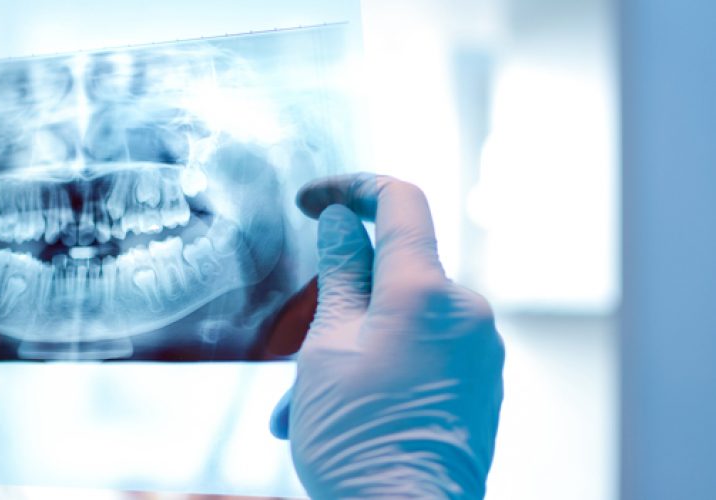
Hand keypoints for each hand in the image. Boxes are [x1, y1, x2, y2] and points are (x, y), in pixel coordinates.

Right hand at [270, 174, 503, 498]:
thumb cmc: (358, 440)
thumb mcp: (326, 348)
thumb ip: (339, 277)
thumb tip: (341, 223)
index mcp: (426, 292)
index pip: (398, 200)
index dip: (349, 187)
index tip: (311, 201)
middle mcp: (466, 312)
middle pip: (393, 272)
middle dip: (336, 299)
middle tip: (291, 349)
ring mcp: (478, 352)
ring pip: (399, 321)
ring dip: (348, 346)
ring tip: (303, 406)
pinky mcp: (479, 385)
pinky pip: (421, 353)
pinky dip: (378, 367)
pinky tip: (340, 414)